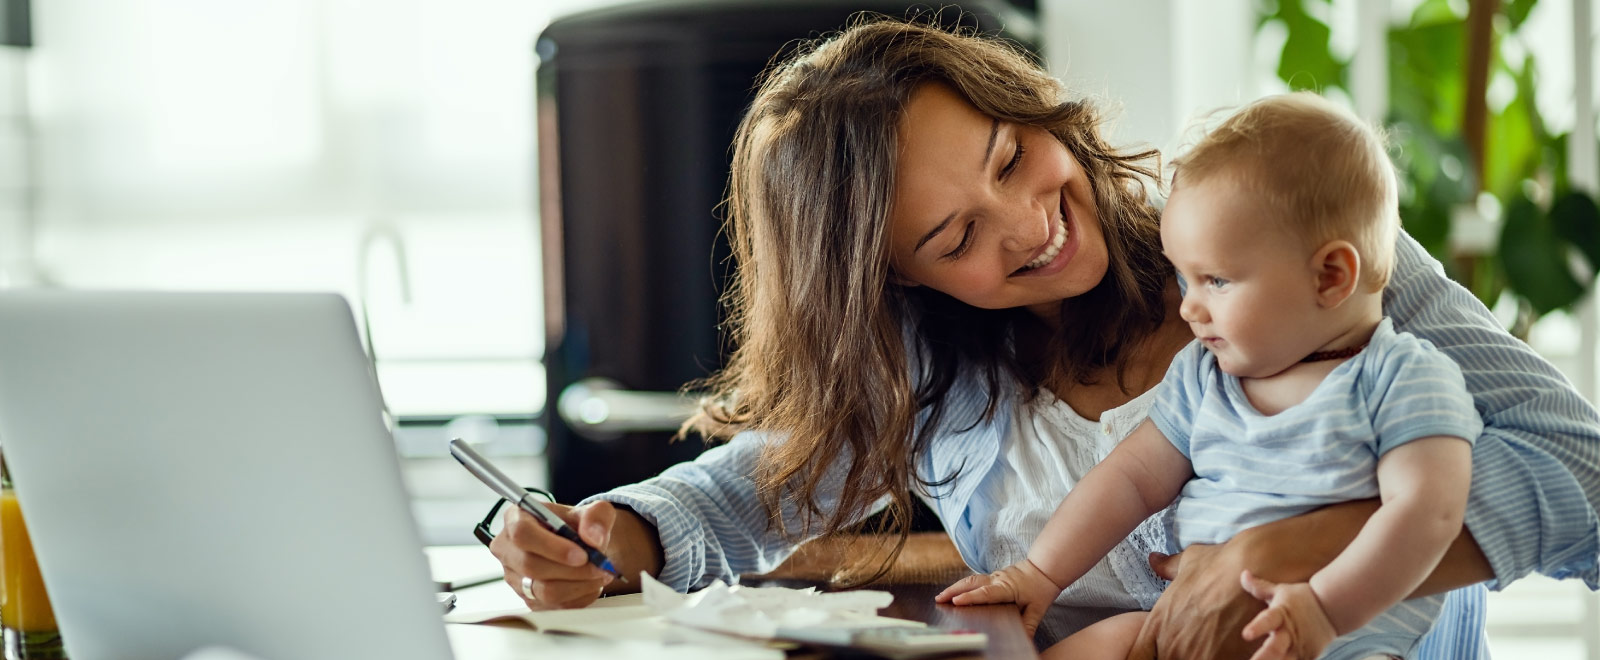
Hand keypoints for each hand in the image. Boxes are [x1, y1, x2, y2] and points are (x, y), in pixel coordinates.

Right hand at [488, 500, 617, 609]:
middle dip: (572, 570)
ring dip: (579, 585)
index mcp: (516, 517)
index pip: (522, 533)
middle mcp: (508, 548)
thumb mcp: (595, 511)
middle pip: (531, 566)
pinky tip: (591, 584)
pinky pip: (553, 606)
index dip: (552, 547)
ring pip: (544, 591)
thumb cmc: (580, 525)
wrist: (581, 547)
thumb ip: (597, 517)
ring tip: (600, 574)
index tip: (582, 554)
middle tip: (600, 566)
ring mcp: (515, 577)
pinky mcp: (528, 599)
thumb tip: (593, 538)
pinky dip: (579, 597)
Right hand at [935, 559, 1061, 636]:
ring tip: (941, 597)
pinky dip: (962, 586)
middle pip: (971, 583)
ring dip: (955, 587)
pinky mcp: (993, 576)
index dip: (970, 597)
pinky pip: (975, 580)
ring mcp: (994, 576)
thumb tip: (1024, 640)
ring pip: (971, 580)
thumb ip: (1029, 625)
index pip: (986, 593)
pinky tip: (954, 592)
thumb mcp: (1038, 609)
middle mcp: (997, 580)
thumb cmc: (1041, 588)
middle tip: (939, 599)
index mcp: (1007, 588)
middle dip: (953, 590)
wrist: (1045, 568)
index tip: (956, 601)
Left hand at [1124, 547, 1264, 659]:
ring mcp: (1199, 656)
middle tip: (1196, 644)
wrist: (1254, 567)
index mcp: (1159, 624)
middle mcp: (1174, 644)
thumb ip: (1167, 567)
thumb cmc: (1221, 564)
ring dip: (1204, 657)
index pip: (1139, 655)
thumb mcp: (1188, 562)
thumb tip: (1155, 560)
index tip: (1160, 650)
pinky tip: (1232, 650)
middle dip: (1178, 654)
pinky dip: (1225, 658)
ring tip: (1216, 646)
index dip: (1150, 654)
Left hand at [1239, 572, 1338, 659]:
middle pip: (1275, 648)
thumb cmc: (1302, 598)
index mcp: (1281, 615)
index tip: (1245, 635)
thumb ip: (1259, 587)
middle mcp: (1289, 633)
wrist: (1333, 607)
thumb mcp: (1280, 590)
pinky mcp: (1309, 656)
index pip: (1268, 620)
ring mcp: (1300, 647)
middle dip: (1263, 657)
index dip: (1257, 628)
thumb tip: (1243, 574)